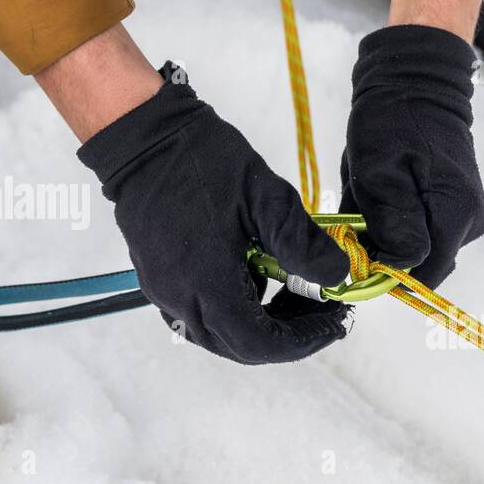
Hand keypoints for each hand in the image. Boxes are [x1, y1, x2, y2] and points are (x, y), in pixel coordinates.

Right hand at [78, 63, 351, 363]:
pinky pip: (204, 314)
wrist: (145, 137)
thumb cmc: (201, 160)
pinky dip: (240, 308)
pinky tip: (262, 277)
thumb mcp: (266, 197)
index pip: (260, 343)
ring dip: (265, 322)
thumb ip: (302, 243)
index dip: (303, 341)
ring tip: (299, 288)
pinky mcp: (160, 280)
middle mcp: (180, 298)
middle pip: (242, 346)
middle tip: (325, 307)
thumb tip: (338, 277)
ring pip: (222, 334)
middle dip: (289, 334)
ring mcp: (165, 292)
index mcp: (206, 283)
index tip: (334, 322)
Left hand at [340, 24, 483, 288]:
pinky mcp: (463, 208)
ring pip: (424, 249)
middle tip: (360, 216)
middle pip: (424, 264)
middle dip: (388, 250)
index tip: (359, 246)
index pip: (424, 275)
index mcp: (458, 215)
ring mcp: (471, 217)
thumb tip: (399, 270)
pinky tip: (389, 194)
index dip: (388, 272)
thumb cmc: (392, 122)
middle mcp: (473, 223)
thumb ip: (391, 226)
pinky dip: (402, 222)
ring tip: (374, 197)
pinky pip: (428, 232)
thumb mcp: (377, 173)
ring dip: (392, 235)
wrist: (417, 82)